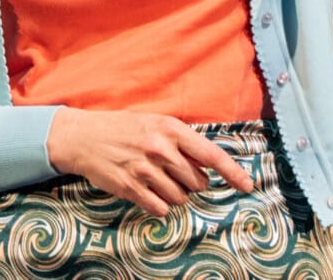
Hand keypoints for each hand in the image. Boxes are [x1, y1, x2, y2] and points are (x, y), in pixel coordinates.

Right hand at [45, 107, 255, 216]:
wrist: (84, 137)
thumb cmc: (125, 129)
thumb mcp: (156, 124)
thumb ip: (182, 142)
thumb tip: (208, 165)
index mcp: (171, 130)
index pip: (211, 155)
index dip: (233, 173)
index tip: (248, 186)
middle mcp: (160, 150)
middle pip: (197, 182)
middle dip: (191, 182)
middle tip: (171, 171)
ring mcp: (145, 170)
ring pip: (180, 198)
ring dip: (174, 194)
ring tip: (156, 179)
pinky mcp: (130, 188)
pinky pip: (160, 208)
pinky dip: (158, 204)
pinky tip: (146, 190)